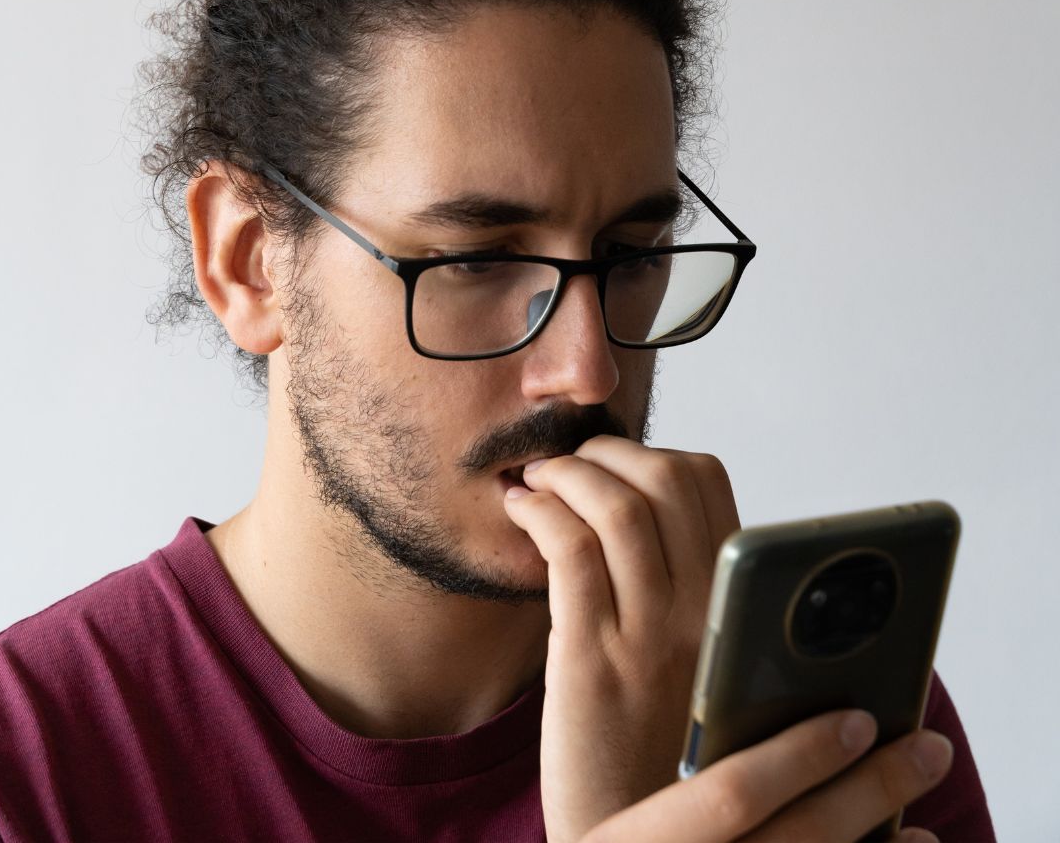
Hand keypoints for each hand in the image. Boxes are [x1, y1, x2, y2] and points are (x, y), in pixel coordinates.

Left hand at [501, 436, 739, 842]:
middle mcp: (702, 612)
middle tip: (571, 462)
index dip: (654, 451)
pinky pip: (569, 550)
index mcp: (733, 604)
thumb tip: (645, 508)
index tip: (616, 463)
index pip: (709, 482)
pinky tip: (520, 510)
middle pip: (664, 478)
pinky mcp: (591, 659)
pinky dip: (540, 509)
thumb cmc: (665, 744)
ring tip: (538, 478)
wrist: (643, 841)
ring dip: (567, 471)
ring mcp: (649, 636)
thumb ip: (693, 588)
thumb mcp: (704, 657)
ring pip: (616, 505)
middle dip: (607, 450)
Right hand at [579, 709, 953, 841]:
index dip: (798, 757)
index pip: (731, 795)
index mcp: (637, 839)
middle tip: (929, 748)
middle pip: (799, 839)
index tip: (857, 718)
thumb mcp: (610, 817)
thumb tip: (734, 697)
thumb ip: (667, 765)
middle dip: (870, 792)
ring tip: (923, 829)